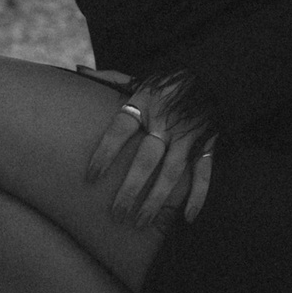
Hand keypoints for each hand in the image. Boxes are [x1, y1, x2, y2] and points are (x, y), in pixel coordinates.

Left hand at [84, 72, 214, 229]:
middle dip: (131, 188)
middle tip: (116, 213)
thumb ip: (110, 79)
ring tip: (141, 222)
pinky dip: (198, 195)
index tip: (90, 177)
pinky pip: (204, 172)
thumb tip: (80, 71)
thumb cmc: (167, 80)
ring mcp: (188, 134)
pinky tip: (187, 217)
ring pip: (172, 172)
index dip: (105, 153)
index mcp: (146, 103)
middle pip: (146, 159)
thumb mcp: (139, 78)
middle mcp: (166, 121)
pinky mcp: (207, 143)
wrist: (211, 70)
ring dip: (157, 199)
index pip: (120, 130)